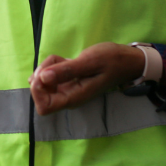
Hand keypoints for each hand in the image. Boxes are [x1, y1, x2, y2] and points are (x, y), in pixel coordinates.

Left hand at [28, 42, 144, 115]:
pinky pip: (51, 75)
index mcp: (74, 98)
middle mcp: (69, 97)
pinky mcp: (68, 81)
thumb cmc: (112, 61)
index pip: (44, 107)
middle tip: (56, 61)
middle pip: (41, 93)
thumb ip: (66, 71)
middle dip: (41, 74)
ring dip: (48, 66)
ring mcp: (68, 90)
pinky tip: (65, 59)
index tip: (44, 74)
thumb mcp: (90, 62)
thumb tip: (42, 78)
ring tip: (64, 58)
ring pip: (44, 82)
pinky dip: (53, 65)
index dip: (38, 91)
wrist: (127, 60)